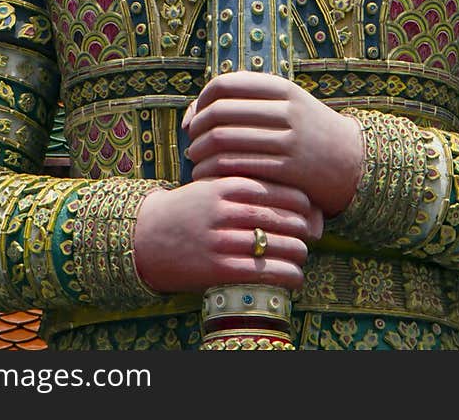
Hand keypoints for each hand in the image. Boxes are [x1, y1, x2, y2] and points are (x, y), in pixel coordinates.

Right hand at [133, 176, 322, 294]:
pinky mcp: (217, 268)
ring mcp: (220, 239)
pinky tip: (296, 276)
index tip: (311, 208)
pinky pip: (262, 272)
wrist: (145, 235)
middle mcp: (225, 209)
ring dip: (299, 252)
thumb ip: (246, 187)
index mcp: (226, 183)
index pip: (278, 189)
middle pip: (281, 217)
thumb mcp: (213, 185)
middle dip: (304, 227)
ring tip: (304, 254)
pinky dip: (286, 275)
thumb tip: (293, 197)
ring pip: (275, 245)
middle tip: (313, 232)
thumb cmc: (189, 208)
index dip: (302, 202)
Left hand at [183, 71, 363, 217]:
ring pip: (223, 140)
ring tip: (196, 161)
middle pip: (219, 113)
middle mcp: (285, 110)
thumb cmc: (307, 132)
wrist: (352, 162)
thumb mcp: (285, 105)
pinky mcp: (287, 170)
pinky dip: (214, 171)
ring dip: (200, 152)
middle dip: (196, 129)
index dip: (201, 101)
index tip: (195, 119)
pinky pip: (237, 166)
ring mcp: (288, 140)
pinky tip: (210, 177)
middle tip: (191, 143)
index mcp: (281, 88)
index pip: (224, 85)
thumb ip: (245, 103)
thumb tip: (192, 113)